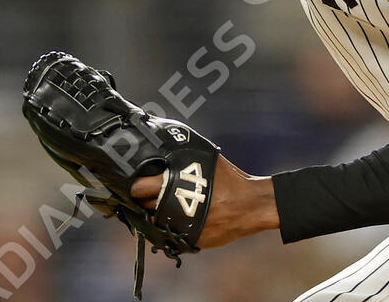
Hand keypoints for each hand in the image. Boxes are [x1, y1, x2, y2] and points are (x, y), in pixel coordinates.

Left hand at [131, 155, 278, 248]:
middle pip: (144, 206)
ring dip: (156, 215)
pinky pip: (169, 235)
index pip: (139, 188)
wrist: (251, 205)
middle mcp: (173, 208)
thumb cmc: (230, 180)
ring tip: (165, 207)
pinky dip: (170, 228)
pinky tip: (177, 219)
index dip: (137, 185)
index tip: (139, 183)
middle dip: (145, 200)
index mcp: (174, 184)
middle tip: (152, 195)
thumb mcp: (206, 160)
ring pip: (154, 223)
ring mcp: (179, 228)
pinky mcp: (188, 241)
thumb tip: (166, 148)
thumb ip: (184, 157)